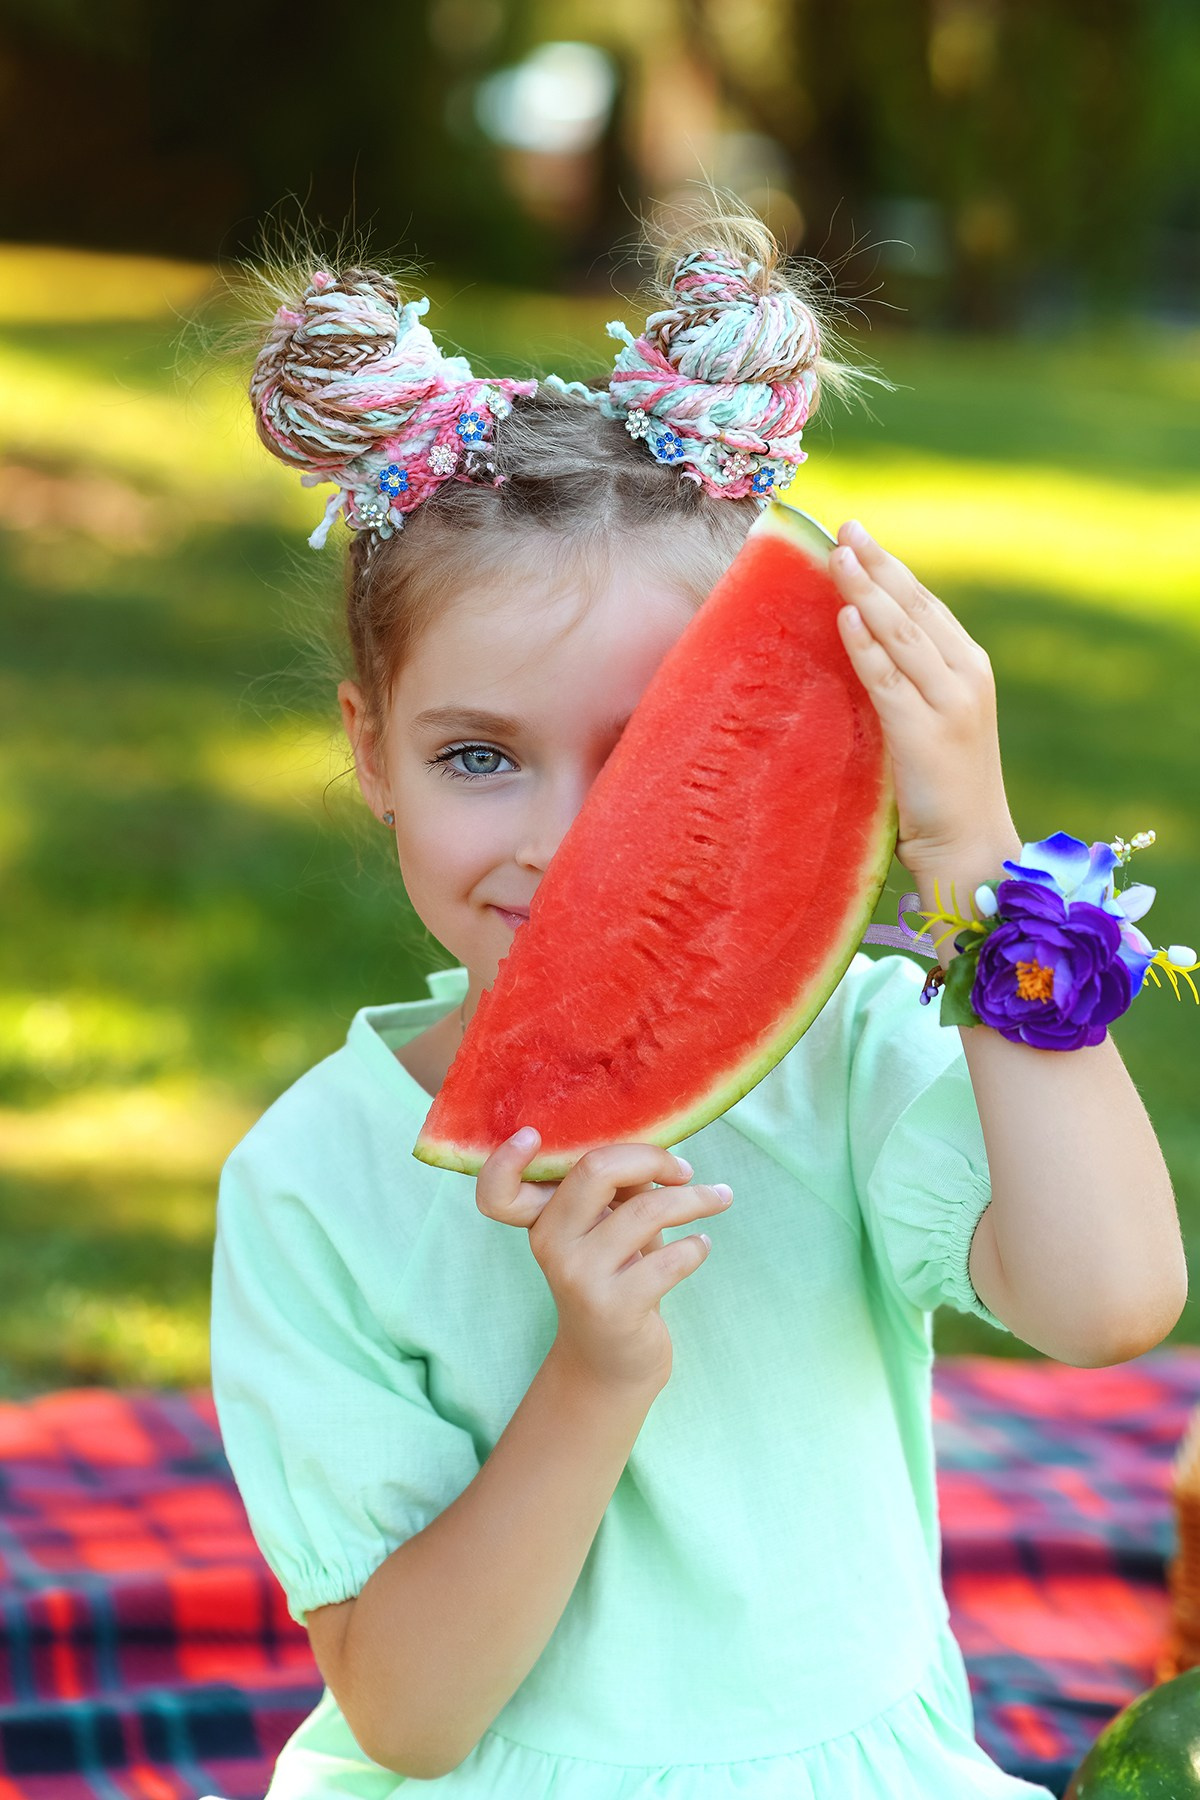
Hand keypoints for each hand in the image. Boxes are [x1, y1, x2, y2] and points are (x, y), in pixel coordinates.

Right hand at [474, 1132, 732, 1392]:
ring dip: (694, 1199)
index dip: (504, 1161)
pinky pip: (668, 1261)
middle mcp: (551, 1244)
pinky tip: (702, 1244)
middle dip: (652, 1158)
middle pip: (596, 1170)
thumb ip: (619, 1188)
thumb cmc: (616, 1278)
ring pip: (646, 1209)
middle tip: (685, 1169)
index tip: (532, 1135)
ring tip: (719, 1198)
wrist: (611, 1363)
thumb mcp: (607, 1229)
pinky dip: (695, 1246)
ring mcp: (579, 1277)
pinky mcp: (614, 1308)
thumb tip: (659, 1155)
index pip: (497, 1192)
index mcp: (541, 1219)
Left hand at [830, 520, 1018, 879]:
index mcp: (970, 670)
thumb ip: (906, 686)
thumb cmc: (942, 793)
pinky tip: (846, 614)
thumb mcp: (930, 725)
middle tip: (844, 529)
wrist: (970, 848)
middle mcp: (965, 678)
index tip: (860, 538)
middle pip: (915, 607)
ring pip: (901, 633)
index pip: (927, 608)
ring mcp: (948, 704)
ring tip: (837, 556)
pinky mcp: (923, 732)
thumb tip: (858, 648)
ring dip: (867, 590)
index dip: (893, 569)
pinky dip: (866, 643)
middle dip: (878, 564)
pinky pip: (887, 678)